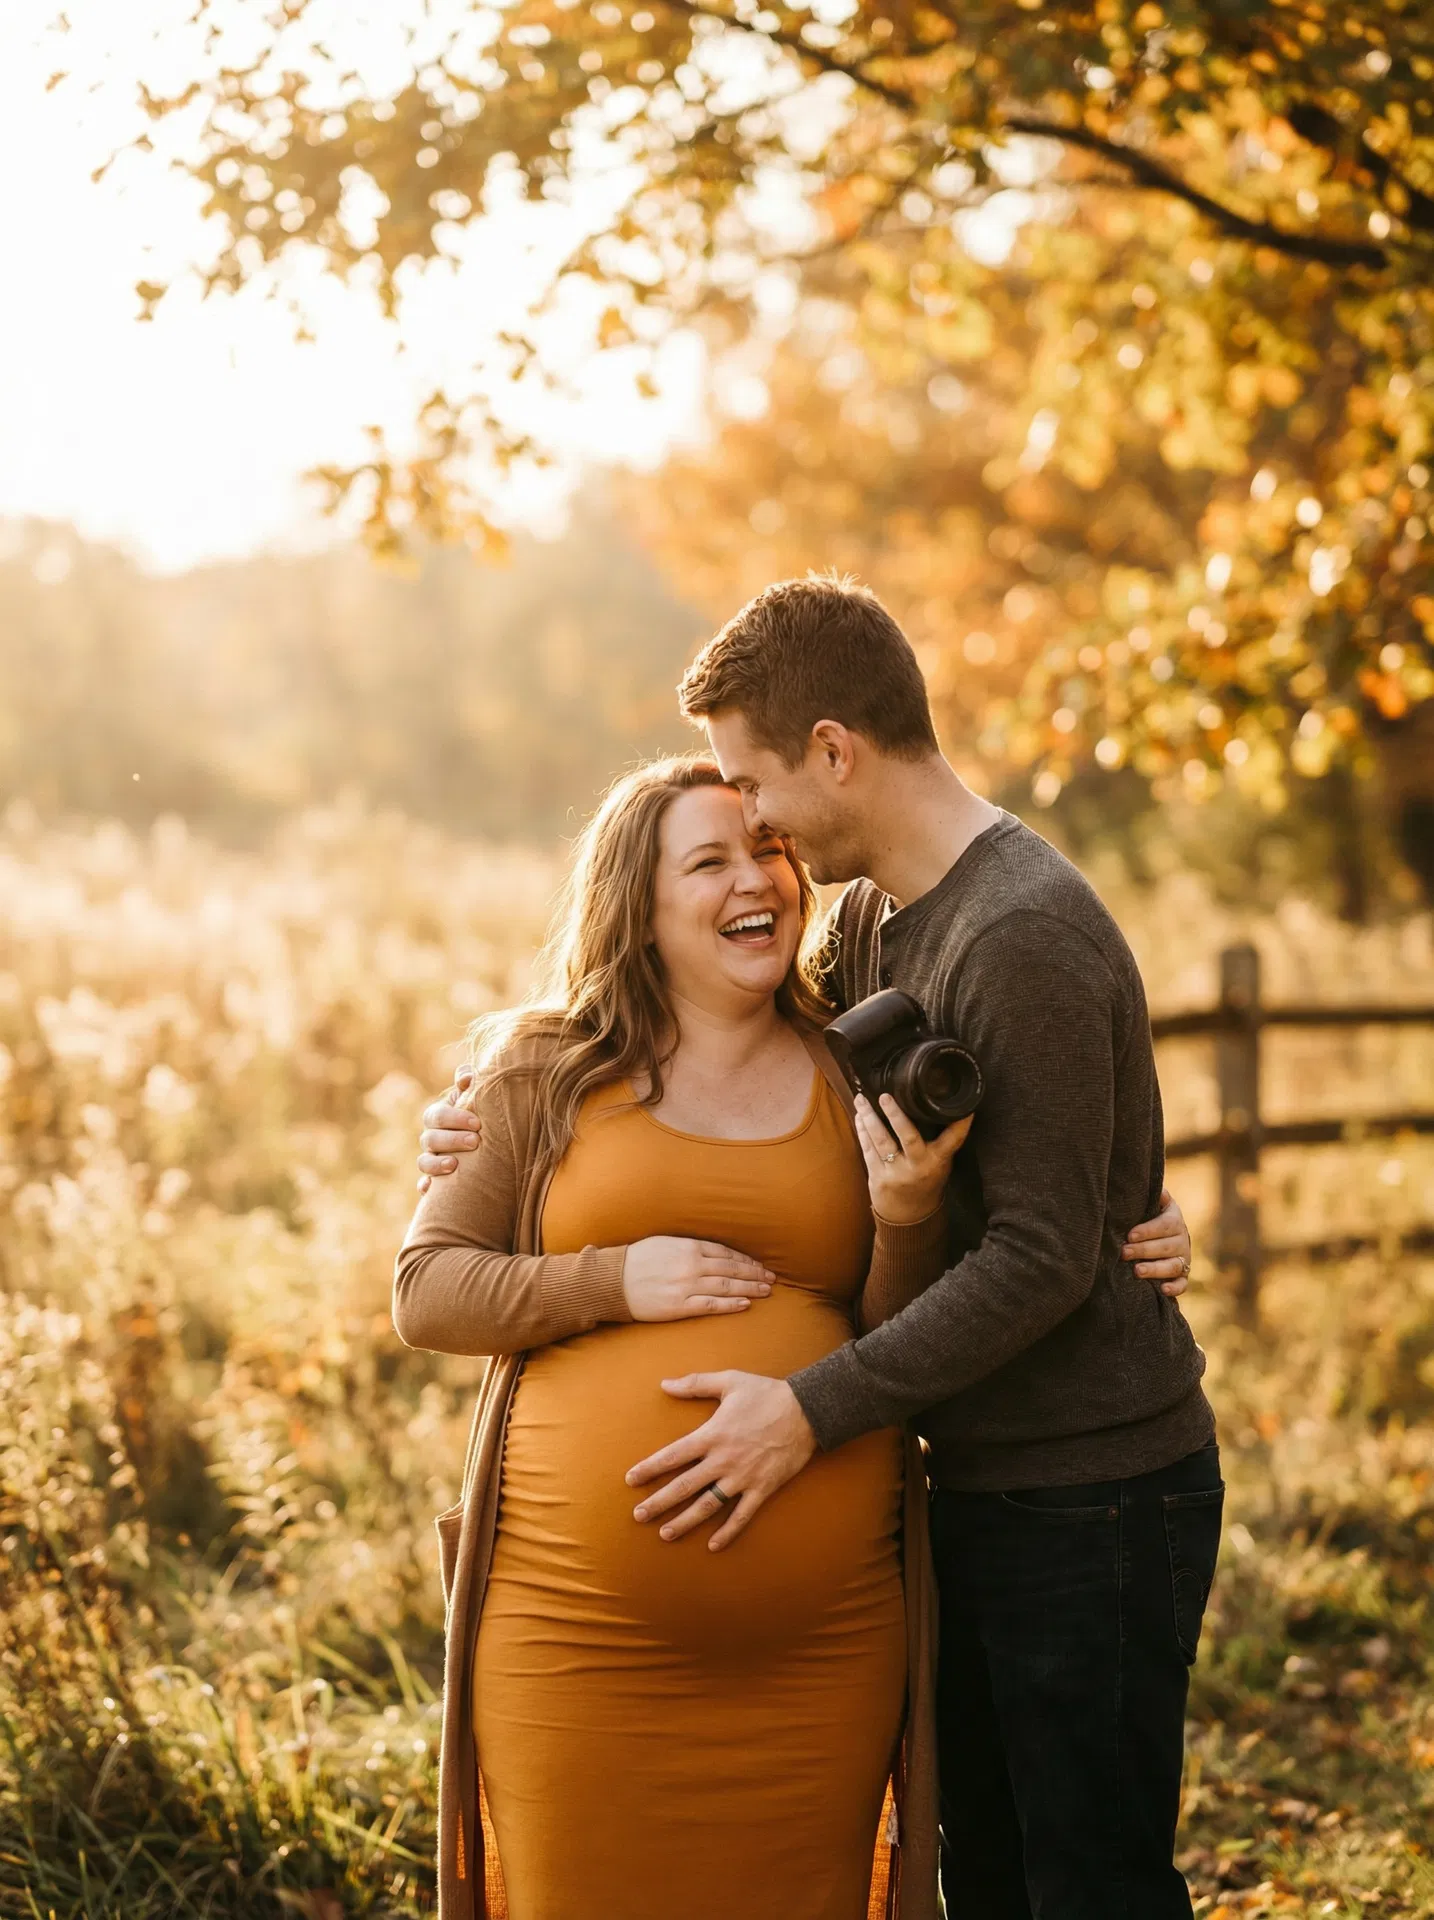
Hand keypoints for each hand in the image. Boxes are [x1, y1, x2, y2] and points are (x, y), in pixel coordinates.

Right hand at [416, 1064, 479, 1192]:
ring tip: (454, 1165)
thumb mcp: (474, 1098)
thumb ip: (470, 1083)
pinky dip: (426, 1187)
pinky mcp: (434, 1181)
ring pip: (423, 1162)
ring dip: (436, 1165)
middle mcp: (430, 1138)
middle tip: (475, 1142)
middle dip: (451, 1140)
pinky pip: (424, 1186)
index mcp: (438, 1117)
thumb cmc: (478, 1115)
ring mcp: (430, 1159)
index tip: (477, 1123)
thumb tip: (467, 1076)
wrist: (483, 1142)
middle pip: (430, 1139)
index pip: (436, 1115)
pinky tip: (432, 1190)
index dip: (454, 1118)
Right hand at [622, 1238, 774, 1321]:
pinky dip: (731, 1304)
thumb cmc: (637, 1259)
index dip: (746, 1260)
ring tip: (766, 1291)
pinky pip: (712, 1305)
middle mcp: (692, 1264)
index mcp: (688, 1246)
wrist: (613, 1281)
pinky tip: (745, 1304)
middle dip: (754, 1274)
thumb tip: (711, 1250)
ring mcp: (687, 1286)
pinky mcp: (680, 1306)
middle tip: (771, 1279)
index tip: (759, 1265)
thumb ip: (689, 1245)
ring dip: (750, 1288)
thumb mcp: (665, 1242)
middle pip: (732, 1269)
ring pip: (727, 1286)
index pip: (726, 1253)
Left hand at [626, 1372, 815, 1550]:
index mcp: (711, 1435)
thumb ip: (695, 1384)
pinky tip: (712, 1545)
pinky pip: (742, 1516)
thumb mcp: (729, 1381)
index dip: (649, 1469)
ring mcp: (743, 1477)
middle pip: (683, 1486)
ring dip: (685, 1521)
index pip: (672, 1456)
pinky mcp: (762, 1488)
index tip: (630, 1480)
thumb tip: (665, 1384)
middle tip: (638, 1516)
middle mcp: (723, 1460)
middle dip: (658, 1502)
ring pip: (708, 1506)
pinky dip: (727, 1532)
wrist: (806, 1411)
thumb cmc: (766, 1393)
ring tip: (665, 1534)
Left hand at [854, 1093, 970, 1224]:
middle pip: (908, 1136)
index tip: (966, 1109)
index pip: (953, 1140)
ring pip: (881, 1140)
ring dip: (869, 1118)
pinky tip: (859, 1117)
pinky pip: (868, 1149)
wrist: (909, 1217)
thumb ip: (942, 1142)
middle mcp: (918, 1166)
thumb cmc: (926, 1182)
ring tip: (861, 1099)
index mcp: (938, 1161)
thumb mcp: (941, 1164)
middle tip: (885, 1096)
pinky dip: (862, 1131)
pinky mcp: (877, 1177)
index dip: (961, 1125)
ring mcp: (896, 1172)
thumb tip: (945, 1110)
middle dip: (896, 1114)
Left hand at [1122, 1186, 1191, 1297]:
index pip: (1166, 1225)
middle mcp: (1182, 1240)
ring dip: (1156, 1269)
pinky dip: (1174, 1288)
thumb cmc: (1150, 1217)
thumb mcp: (1153, 1204)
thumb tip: (1152, 1186)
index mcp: (1175, 1221)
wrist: (1163, 1236)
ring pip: (1174, 1266)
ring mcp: (1184, 1260)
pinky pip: (1182, 1284)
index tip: (1130, 1234)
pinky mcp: (1182, 1277)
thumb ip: (1153, 1196)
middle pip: (1167, 1247)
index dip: (1148, 1230)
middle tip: (1124, 1252)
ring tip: (1137, 1271)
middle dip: (1145, 1250)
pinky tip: (1162, 1289)